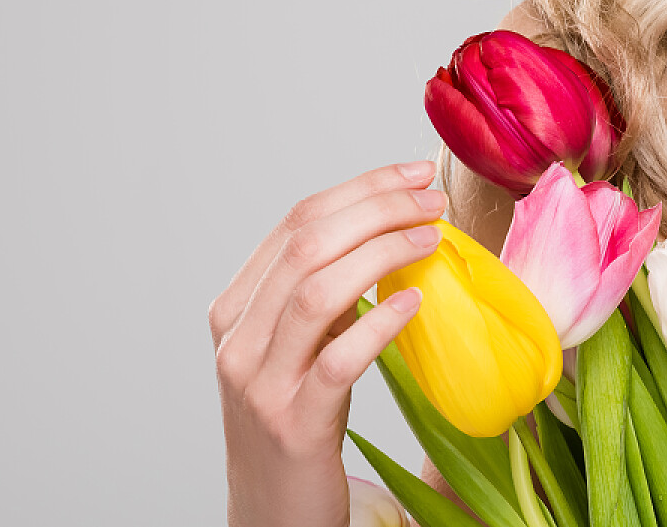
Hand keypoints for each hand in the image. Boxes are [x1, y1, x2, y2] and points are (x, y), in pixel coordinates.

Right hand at [211, 160, 444, 526]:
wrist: (273, 513)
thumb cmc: (298, 423)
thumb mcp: (295, 349)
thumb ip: (320, 295)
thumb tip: (388, 228)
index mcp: (234, 309)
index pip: (295, 222)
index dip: (359, 188)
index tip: (413, 174)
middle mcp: (237, 340)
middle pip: (306, 245)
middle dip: (375, 208)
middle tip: (432, 199)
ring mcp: (260, 384)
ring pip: (316, 293)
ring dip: (382, 253)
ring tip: (431, 239)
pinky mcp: (294, 425)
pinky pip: (338, 361)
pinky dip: (379, 322)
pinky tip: (414, 302)